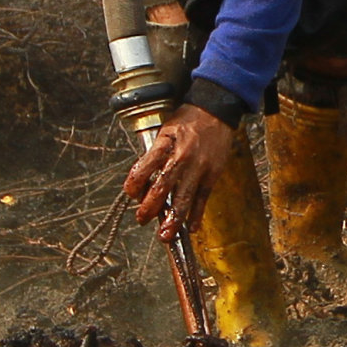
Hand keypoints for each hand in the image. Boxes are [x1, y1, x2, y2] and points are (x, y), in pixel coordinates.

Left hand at [122, 104, 235, 226]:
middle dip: (151, 207)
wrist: (215, 111)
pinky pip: (203, 198)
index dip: (135, 183)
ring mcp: (199, 168)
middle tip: (142, 219)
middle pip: (163, 187)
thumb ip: (154, 155)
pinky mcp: (212, 174)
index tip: (131, 193)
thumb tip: (144, 182)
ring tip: (165, 235)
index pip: (145, 167)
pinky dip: (197, 214)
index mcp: (166, 144)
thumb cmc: (186, 121)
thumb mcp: (164, 131)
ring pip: (184, 198)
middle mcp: (182, 157)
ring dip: (174, 219)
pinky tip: (192, 227)